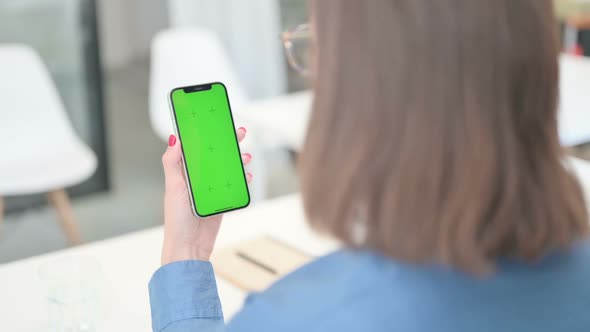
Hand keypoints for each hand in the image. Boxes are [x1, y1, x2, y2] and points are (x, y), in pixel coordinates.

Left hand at [160, 127, 251, 264]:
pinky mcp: (222, 200)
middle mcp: (198, 179)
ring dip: (237, 160)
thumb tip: (174, 139)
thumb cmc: (177, 220)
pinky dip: (242, 180)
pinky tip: (247, 176)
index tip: (215, 122)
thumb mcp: (174, 188)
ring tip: (245, 156)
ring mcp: (211, 190)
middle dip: (227, 143)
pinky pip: (234, 186)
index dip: (206, 134)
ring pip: (227, 169)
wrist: (189, 247)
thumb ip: (172, 164)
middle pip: (215, 155)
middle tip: (239, 132)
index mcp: (184, 173)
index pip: (196, 148)